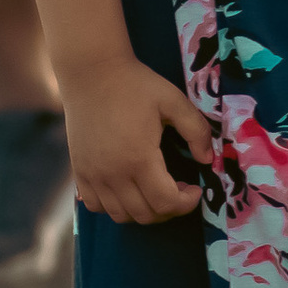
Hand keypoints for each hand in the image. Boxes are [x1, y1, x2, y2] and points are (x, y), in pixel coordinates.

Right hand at [63, 62, 213, 224]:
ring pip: (120, 215)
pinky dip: (114, 206)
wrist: (91, 71)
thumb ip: (196, 130)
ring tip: (155, 190)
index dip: (187, 203)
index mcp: (139, 158)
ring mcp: (92, 175)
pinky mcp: (79, 171)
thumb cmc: (135, 84)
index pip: (166, 203)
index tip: (196, 189)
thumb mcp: (173, 100)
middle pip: (145, 215)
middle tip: (179, 189)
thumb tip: (208, 160)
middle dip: (169, 209)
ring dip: (143, 211)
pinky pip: (96, 206)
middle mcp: (113, 173)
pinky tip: (127, 188)